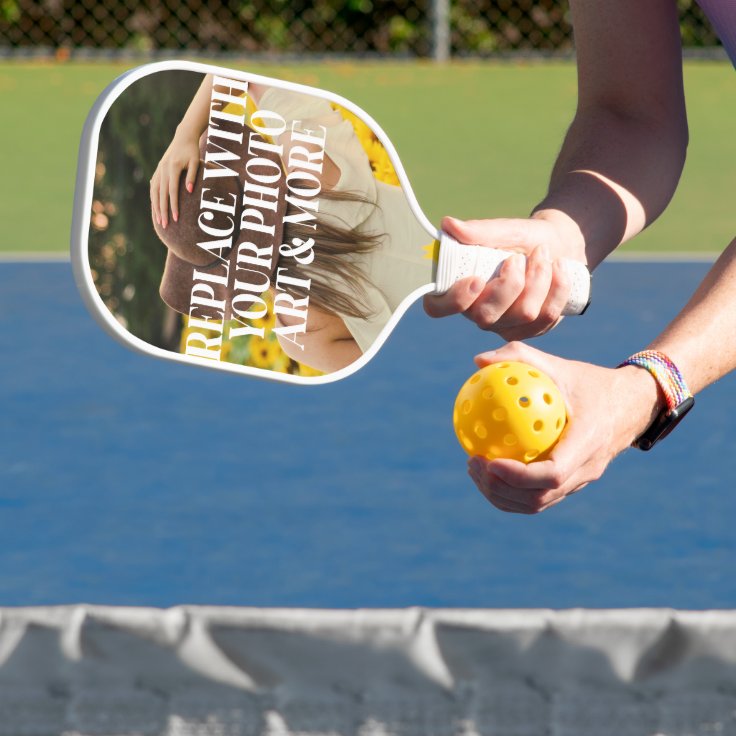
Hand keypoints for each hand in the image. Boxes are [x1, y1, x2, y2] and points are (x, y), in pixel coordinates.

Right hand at [150, 131, 200, 228]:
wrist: (183, 138)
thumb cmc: (192, 151)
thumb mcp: (196, 161)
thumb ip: (193, 176)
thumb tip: (189, 191)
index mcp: (173, 168)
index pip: (172, 192)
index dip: (174, 206)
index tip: (176, 219)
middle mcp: (163, 170)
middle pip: (162, 195)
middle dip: (163, 211)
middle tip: (165, 225)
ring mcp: (159, 170)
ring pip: (155, 192)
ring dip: (156, 207)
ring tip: (159, 220)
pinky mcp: (158, 171)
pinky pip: (153, 187)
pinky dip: (153, 198)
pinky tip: (155, 208)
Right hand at [424, 215, 583, 339]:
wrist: (559, 245)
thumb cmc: (523, 238)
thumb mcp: (505, 230)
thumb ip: (479, 231)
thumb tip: (448, 224)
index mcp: (459, 288)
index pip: (438, 307)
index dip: (454, 300)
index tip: (476, 278)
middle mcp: (478, 312)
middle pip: (486, 316)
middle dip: (511, 284)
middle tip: (519, 257)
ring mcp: (505, 325)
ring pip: (523, 314)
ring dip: (539, 278)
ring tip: (543, 254)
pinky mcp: (531, 330)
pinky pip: (546, 317)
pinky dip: (557, 288)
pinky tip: (559, 267)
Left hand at [465, 341, 662, 513]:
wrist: (632, 405)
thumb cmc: (590, 382)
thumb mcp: (559, 365)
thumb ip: (520, 357)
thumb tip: (478, 361)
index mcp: (588, 443)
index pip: (552, 474)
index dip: (518, 476)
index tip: (489, 461)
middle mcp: (586, 469)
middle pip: (539, 498)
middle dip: (500, 488)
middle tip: (473, 462)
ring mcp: (581, 482)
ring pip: (537, 503)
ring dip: (501, 495)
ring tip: (475, 469)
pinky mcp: (573, 484)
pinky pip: (539, 496)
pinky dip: (511, 491)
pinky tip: (489, 468)